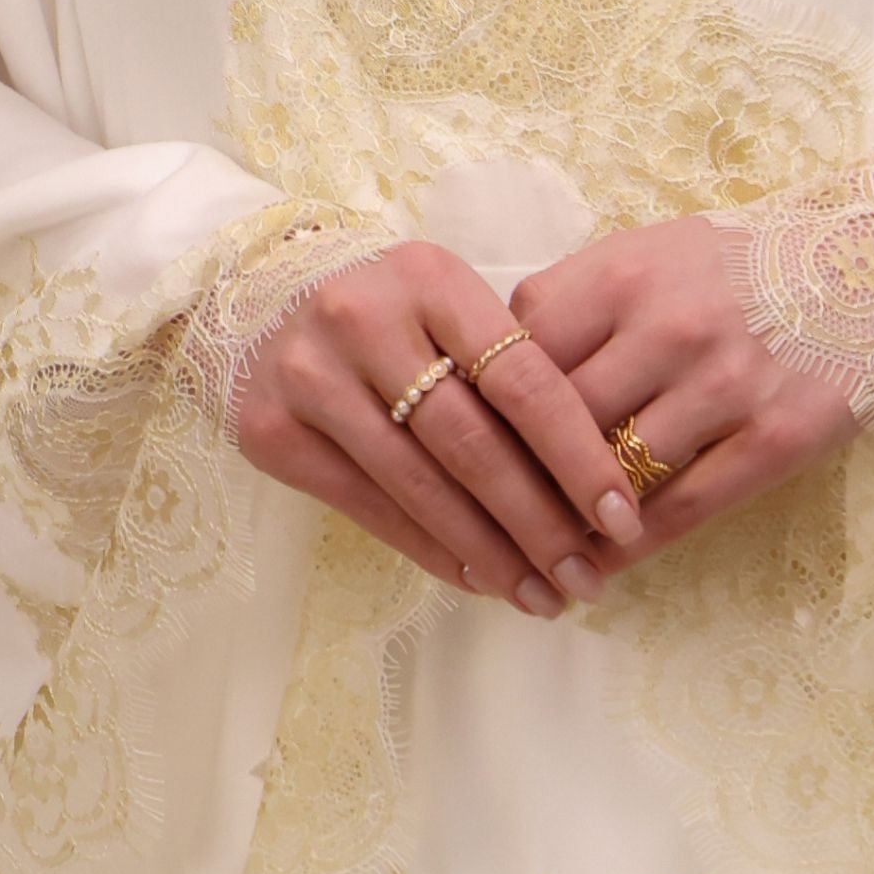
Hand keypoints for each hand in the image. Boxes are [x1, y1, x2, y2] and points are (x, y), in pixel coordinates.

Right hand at [230, 240, 643, 615]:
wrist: (252, 298)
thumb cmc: (386, 311)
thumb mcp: (446, 306)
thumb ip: (507, 368)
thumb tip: (590, 483)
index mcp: (430, 280)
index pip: (524, 379)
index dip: (579, 457)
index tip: (622, 514)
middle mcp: (364, 321)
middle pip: (473, 444)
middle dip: (540, 523)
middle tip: (587, 577)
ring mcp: (311, 377)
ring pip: (422, 487)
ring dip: (491, 553)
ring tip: (540, 594)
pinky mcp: (272, 432)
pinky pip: (370, 509)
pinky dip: (433, 549)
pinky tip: (477, 577)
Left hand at [510, 215, 860, 560]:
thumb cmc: (741, 264)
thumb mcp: (649, 252)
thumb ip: (574, 303)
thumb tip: (492, 372)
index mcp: (623, 274)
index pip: (518, 353)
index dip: (480, 408)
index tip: (458, 449)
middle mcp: (670, 328)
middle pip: (556, 422)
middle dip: (511, 477)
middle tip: (477, 521)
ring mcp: (725, 385)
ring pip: (612, 475)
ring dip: (564, 524)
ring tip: (530, 559)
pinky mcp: (776, 438)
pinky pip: (682, 510)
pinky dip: (629, 547)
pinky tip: (599, 568)